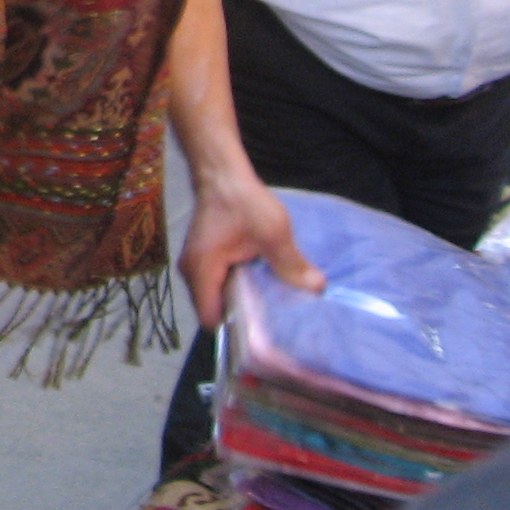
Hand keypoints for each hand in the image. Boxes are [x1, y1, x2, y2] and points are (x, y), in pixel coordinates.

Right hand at [178, 170, 323, 329]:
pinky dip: (237, 290)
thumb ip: (291, 263)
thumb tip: (317, 289)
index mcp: (202, 270)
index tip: (264, 335)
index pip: (212, 319)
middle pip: (215, 312)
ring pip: (217, 299)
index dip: (236, 331)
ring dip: (241, 303)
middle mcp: (192, 274)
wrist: (222, 174)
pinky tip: (261, 287)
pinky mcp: (204, 260)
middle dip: (243, 320)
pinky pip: (218, 286)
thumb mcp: (273, 232)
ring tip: (271, 308)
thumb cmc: (242, 201)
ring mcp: (195, 267)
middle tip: (275, 325)